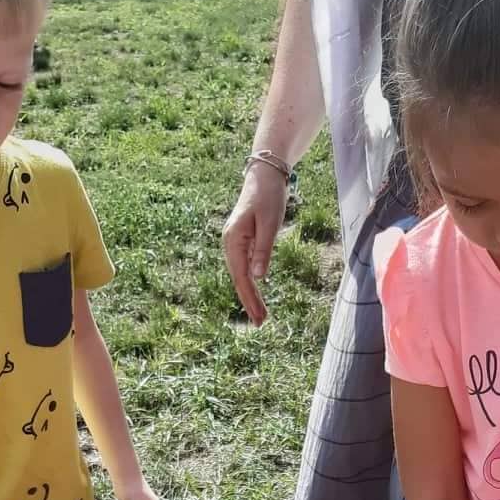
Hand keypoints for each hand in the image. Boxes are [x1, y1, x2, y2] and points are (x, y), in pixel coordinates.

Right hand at [222, 162, 289, 325]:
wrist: (264, 175)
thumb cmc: (268, 197)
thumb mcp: (270, 224)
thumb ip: (264, 250)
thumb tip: (258, 277)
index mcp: (233, 240)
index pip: (241, 277)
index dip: (250, 299)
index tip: (259, 317)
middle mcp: (230, 244)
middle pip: (239, 279)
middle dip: (249, 302)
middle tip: (260, 324)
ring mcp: (235, 243)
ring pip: (241, 275)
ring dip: (250, 296)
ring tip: (260, 315)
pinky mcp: (242, 242)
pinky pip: (244, 267)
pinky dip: (251, 283)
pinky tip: (256, 296)